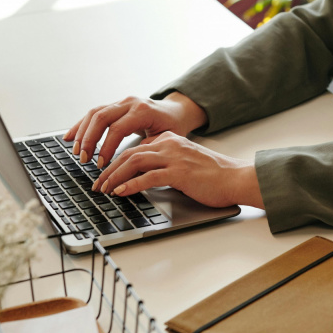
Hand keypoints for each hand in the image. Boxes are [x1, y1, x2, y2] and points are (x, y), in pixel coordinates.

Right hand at [62, 92, 206, 167]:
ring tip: (77, 151)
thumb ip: (149, 148)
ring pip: (95, 113)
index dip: (106, 147)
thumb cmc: (173, 126)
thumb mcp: (167, 138)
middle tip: (84, 159)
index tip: (101, 164)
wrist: (175, 111)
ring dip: (82, 133)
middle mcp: (130, 103)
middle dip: (89, 139)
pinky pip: (94, 113)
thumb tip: (130, 166)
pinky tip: (70, 137)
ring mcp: (121, 102)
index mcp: (143, 110)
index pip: (118, 128)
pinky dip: (80, 125)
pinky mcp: (115, 105)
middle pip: (102, 117)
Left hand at [91, 132, 263, 208]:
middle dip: (109, 170)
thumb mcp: (184, 163)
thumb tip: (141, 177)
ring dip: (115, 177)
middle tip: (97, 185)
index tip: (105, 175)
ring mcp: (174, 157)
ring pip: (134, 162)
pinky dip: (131, 185)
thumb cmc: (213, 175)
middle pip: (130, 153)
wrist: (235, 178)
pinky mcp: (179, 172)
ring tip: (104, 189)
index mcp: (170, 139)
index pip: (135, 148)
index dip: (116, 162)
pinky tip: (121, 193)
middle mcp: (170, 144)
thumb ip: (165, 164)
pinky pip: (148, 177)